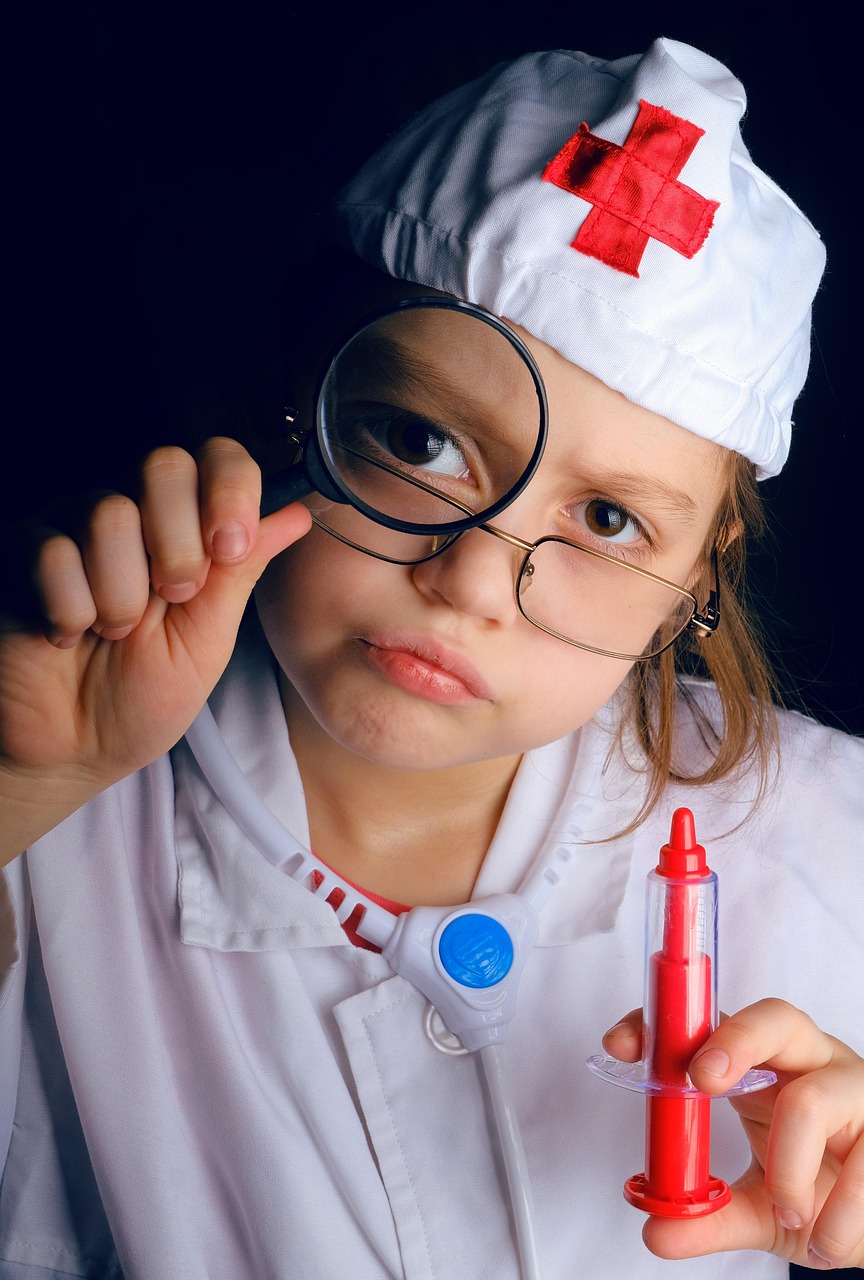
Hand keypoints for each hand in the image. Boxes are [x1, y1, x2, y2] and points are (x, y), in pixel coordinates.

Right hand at [0, 437, 310, 857]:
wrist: (75, 752)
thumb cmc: (143, 700)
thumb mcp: (208, 639)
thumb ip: (242, 571)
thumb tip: (297, 514)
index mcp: (187, 530)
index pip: (217, 459)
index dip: (230, 489)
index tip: (230, 548)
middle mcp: (133, 515)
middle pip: (164, 464)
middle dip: (179, 544)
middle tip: (171, 600)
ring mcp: (74, 526)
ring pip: (111, 513)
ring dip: (122, 595)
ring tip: (113, 633)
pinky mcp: (22, 550)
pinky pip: (54, 551)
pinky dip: (71, 610)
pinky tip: (67, 635)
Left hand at [603, 999, 863, 1269]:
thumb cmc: (823, 1191)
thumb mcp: (761, 1208)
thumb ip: (710, 1217)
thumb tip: (656, 1230)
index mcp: (768, 1067)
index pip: (712, 1023)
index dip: (667, 1025)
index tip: (621, 1044)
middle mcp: (811, 1062)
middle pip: (773, 1019)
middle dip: (732, 1044)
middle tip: (701, 1081)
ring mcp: (855, 1089)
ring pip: (811, 1100)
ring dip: (789, 1170)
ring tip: (791, 1214)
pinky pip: (863, 1162)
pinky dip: (839, 1215)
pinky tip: (827, 1239)